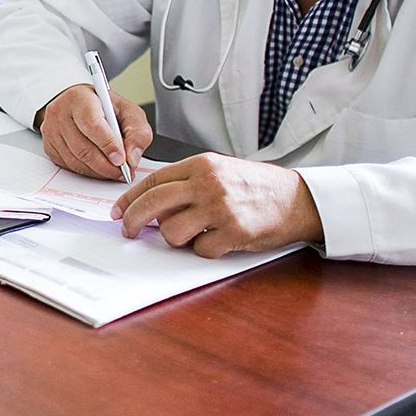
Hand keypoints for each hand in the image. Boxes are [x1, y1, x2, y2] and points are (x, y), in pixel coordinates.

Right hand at [37, 84, 152, 181]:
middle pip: (82, 147)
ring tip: (114, 172)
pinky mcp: (49, 147)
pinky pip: (69, 166)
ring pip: (75, 160)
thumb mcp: (129, 112)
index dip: (108, 144)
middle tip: (122, 172)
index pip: (92, 124)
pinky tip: (99, 169)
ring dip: (97, 171)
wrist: (80, 104)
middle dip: (105, 165)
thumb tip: (132, 158)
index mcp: (79, 98)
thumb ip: (137, 133)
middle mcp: (60, 113)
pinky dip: (87, 172)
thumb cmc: (104, 107)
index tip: (122, 160)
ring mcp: (51, 131)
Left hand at [109, 153, 322, 257]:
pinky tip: (216, 241)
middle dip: (133, 221)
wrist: (297, 199)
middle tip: (128, 230)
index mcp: (201, 165)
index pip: (152, 181)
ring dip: (174, 239)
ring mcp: (220, 209)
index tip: (118, 211)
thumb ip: (187, 182)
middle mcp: (208, 184)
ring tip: (190, 234)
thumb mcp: (219, 170)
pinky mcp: (233, 233)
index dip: (129, 199)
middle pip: (153, 204)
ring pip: (171, 231)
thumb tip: (149, 202)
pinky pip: (199, 250)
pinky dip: (202, 250)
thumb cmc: (256, 186)